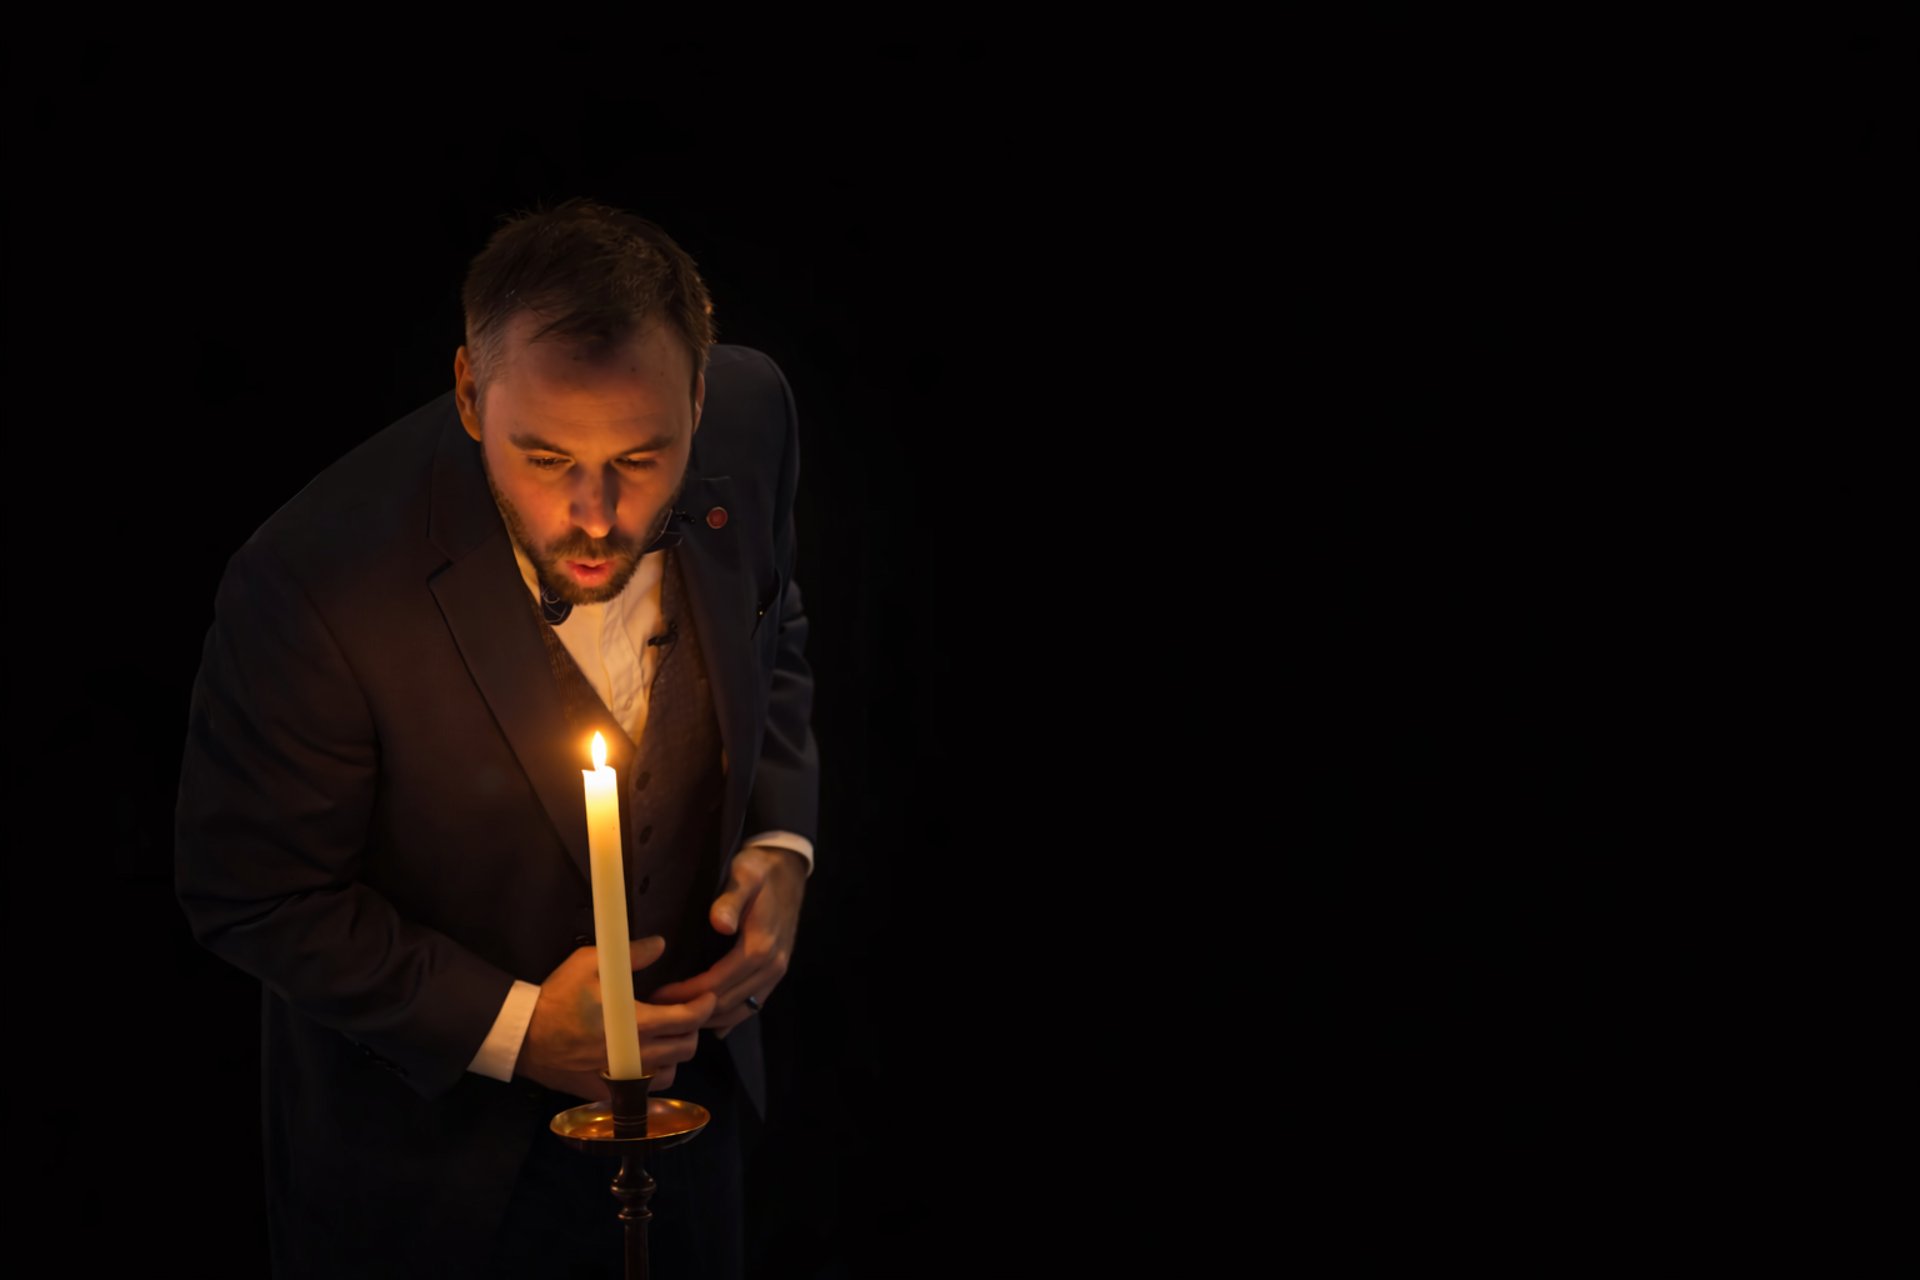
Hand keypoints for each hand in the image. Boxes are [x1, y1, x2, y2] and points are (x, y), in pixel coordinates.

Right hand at [516, 936, 716, 1099]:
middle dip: (693, 1029)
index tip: (708, 997)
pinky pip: (644, 1090)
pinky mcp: (606, 1091)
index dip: (704, 1007)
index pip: (685, 1019)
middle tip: (686, 1014)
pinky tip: (647, 1059)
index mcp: (634, 1022)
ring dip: (676, 1054)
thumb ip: (630, 955)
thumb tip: (660, 944)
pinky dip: (653, 1076)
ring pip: (670, 1073)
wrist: (523, 1036)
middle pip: (685, 1048)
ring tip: (669, 1037)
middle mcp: (634, 1053)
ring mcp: (621, 1076)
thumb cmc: (558, 996)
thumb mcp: (590, 963)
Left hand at [649, 846, 804, 1039]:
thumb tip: (721, 924)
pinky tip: (707, 1021)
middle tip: (658, 1011)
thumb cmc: (761, 870)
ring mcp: (776, 973)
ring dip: (708, 1018)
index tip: (658, 995)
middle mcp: (771, 966)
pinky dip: (729, 1018)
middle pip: (726, 1003)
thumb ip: (731, 898)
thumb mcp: (745, 874)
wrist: (789, 871)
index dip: (686, 993)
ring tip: (675, 1016)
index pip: (717, 983)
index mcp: (760, 946)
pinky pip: (752, 1006)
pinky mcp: (775, 974)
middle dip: (692, 1010)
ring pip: (739, 1010)